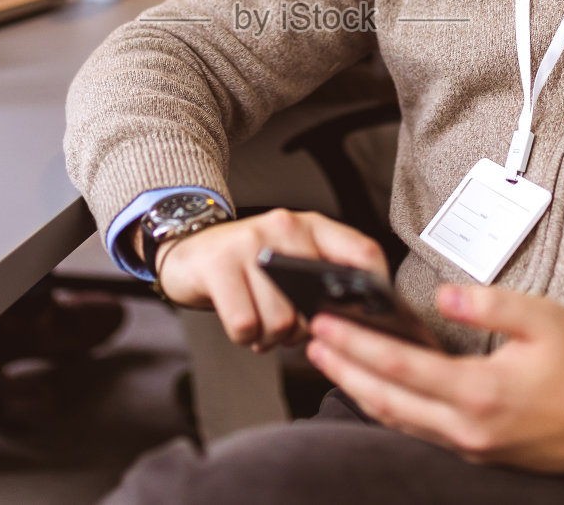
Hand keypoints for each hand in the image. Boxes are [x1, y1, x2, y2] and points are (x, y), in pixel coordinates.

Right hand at [152, 209, 386, 350]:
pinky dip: (245, 337)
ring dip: (270, 337)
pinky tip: (241, 322)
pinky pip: (246, 325)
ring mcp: (250, 243)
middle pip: (316, 305)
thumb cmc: (247, 266)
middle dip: (300, 331)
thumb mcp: (290, 259)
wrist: (188, 252)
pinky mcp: (219, 264)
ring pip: (282, 321)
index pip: (362, 252)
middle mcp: (284, 226)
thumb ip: (323, 277)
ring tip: (259, 323)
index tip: (370, 320)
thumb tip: (358, 321)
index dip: (375, 290)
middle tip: (282, 325)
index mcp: (311, 226)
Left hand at [305, 284, 563, 473]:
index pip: (400, 366)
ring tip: (331, 363)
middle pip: (386, 400)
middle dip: (344, 370)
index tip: (327, 326)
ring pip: (399, 421)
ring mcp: (472, 446)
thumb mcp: (543, 319)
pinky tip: (375, 390)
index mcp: (481, 392)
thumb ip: (488, 304)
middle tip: (312, 344)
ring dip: (360, 391)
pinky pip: (420, 432)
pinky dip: (390, 409)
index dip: (357, 345)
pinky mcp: (479, 453)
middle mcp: (469, 427)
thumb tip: (444, 294)